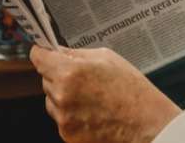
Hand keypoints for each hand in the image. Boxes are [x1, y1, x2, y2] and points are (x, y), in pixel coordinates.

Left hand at [30, 46, 180, 142]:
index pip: (39, 58)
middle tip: (84, 76)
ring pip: (52, 100)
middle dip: (59, 75)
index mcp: (70, 72)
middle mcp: (61, 95)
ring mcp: (63, 117)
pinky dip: (72, 112)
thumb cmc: (132, 90)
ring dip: (63, 95)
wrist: (145, 121)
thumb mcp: (108, 58)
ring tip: (92, 96)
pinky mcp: (67, 133)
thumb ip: (79, 54)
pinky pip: (61, 117)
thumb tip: (61, 53)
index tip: (43, 51)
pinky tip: (93, 110)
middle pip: (45, 79)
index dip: (42, 52)